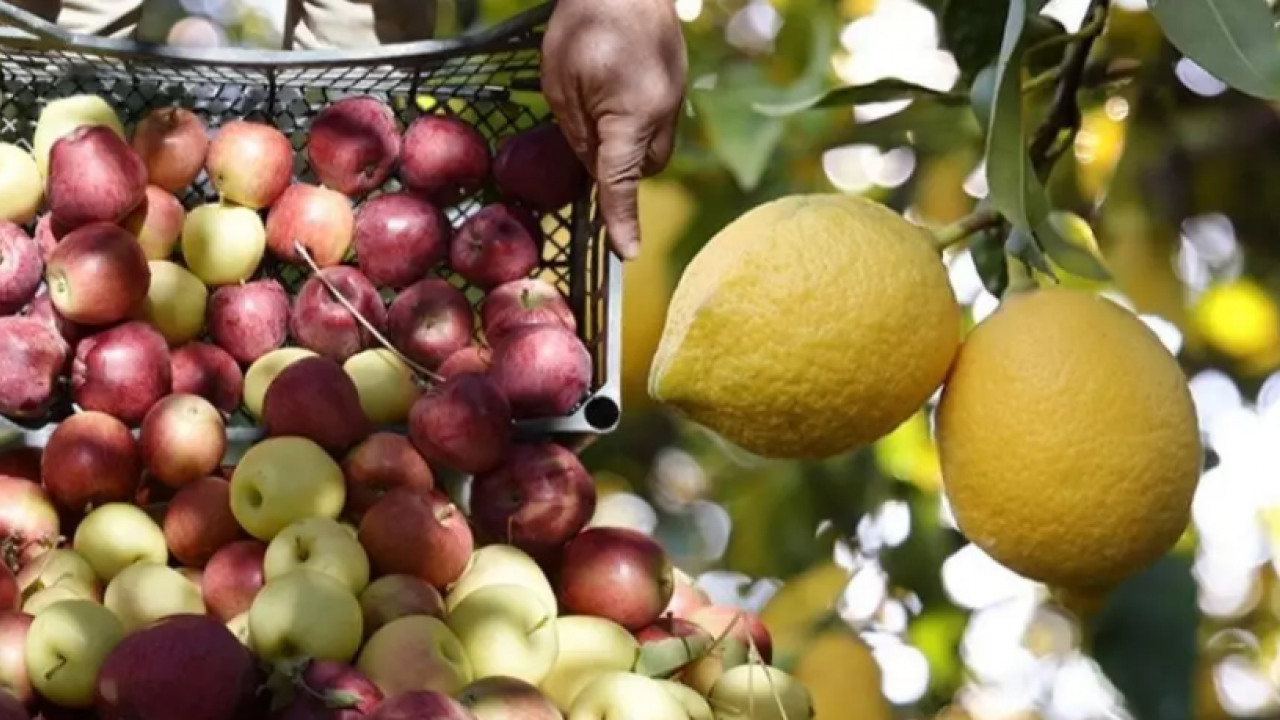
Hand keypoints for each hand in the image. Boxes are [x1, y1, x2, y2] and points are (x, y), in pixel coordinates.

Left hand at [541, 0, 686, 259]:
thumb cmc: (585, 23)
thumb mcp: (561, 84)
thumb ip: (578, 134)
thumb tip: (593, 168)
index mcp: (632, 116)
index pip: (622, 182)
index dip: (621, 220)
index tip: (627, 254)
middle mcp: (663, 112)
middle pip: (643, 167)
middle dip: (618, 168)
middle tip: (585, 134)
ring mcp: (675, 96)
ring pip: (653, 146)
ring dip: (627, 144)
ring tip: (598, 103)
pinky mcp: (676, 82)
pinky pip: (658, 121)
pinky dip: (636, 122)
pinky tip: (614, 92)